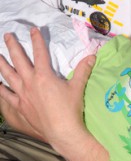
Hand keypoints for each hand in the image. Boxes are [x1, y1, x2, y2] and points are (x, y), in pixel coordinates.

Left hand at [0, 27, 94, 143]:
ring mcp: (23, 95)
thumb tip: (92, 56)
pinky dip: (2, 89)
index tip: (33, 30)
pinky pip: (7, 95)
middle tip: (7, 36)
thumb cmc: (70, 109)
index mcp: (44, 76)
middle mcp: (30, 82)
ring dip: (2, 63)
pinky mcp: (21, 106)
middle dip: (13, 46)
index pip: (40, 53)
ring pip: (8, 75)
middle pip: (18, 60)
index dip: (37, 40)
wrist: (62, 131)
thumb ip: (83, 70)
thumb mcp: (78, 87)